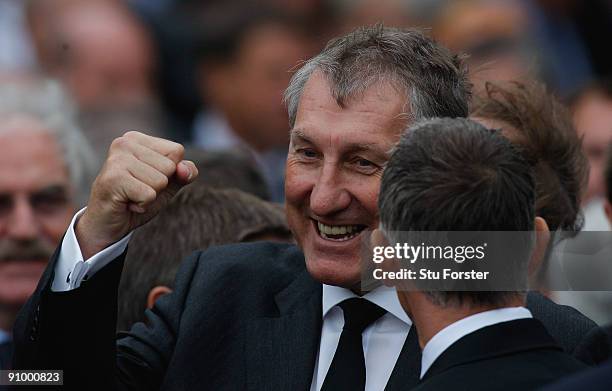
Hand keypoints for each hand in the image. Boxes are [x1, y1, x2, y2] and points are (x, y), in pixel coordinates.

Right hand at [76, 131, 197, 258]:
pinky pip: (149, 195)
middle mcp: (124, 143)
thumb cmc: (137, 199)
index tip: (147, 179)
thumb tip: (184, 170)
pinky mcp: (113, 178)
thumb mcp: (168, 184)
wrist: (107, 224)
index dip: (171, 173)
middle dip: (159, 186)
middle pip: (170, 166)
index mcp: (137, 139)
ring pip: (160, 181)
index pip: (177, 151)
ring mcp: (117, 159)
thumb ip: (185, 173)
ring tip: (131, 195)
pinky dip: (143, 205)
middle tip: (137, 190)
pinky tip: (126, 203)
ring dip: (150, 196)